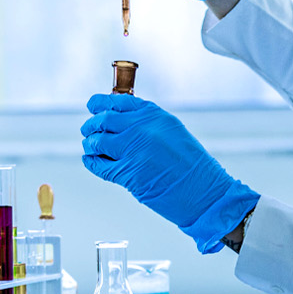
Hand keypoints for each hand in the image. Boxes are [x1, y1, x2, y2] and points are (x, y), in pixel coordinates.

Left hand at [81, 93, 258, 253]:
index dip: (100, 103)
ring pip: (98, 141)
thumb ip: (147, 123)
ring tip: (90, 146)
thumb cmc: (193, 165)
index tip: (93, 105)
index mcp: (153, 115)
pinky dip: (92, 162)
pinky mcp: (128, 174)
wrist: (204, 192)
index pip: (117, 101)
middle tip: (88, 129)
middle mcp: (141, 129)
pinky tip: (91, 160)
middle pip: (103, 120)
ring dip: (91, 143)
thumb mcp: (172, 131)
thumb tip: (123, 121)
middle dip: (92, 124)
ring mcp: (133, 151)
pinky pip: (100, 165)